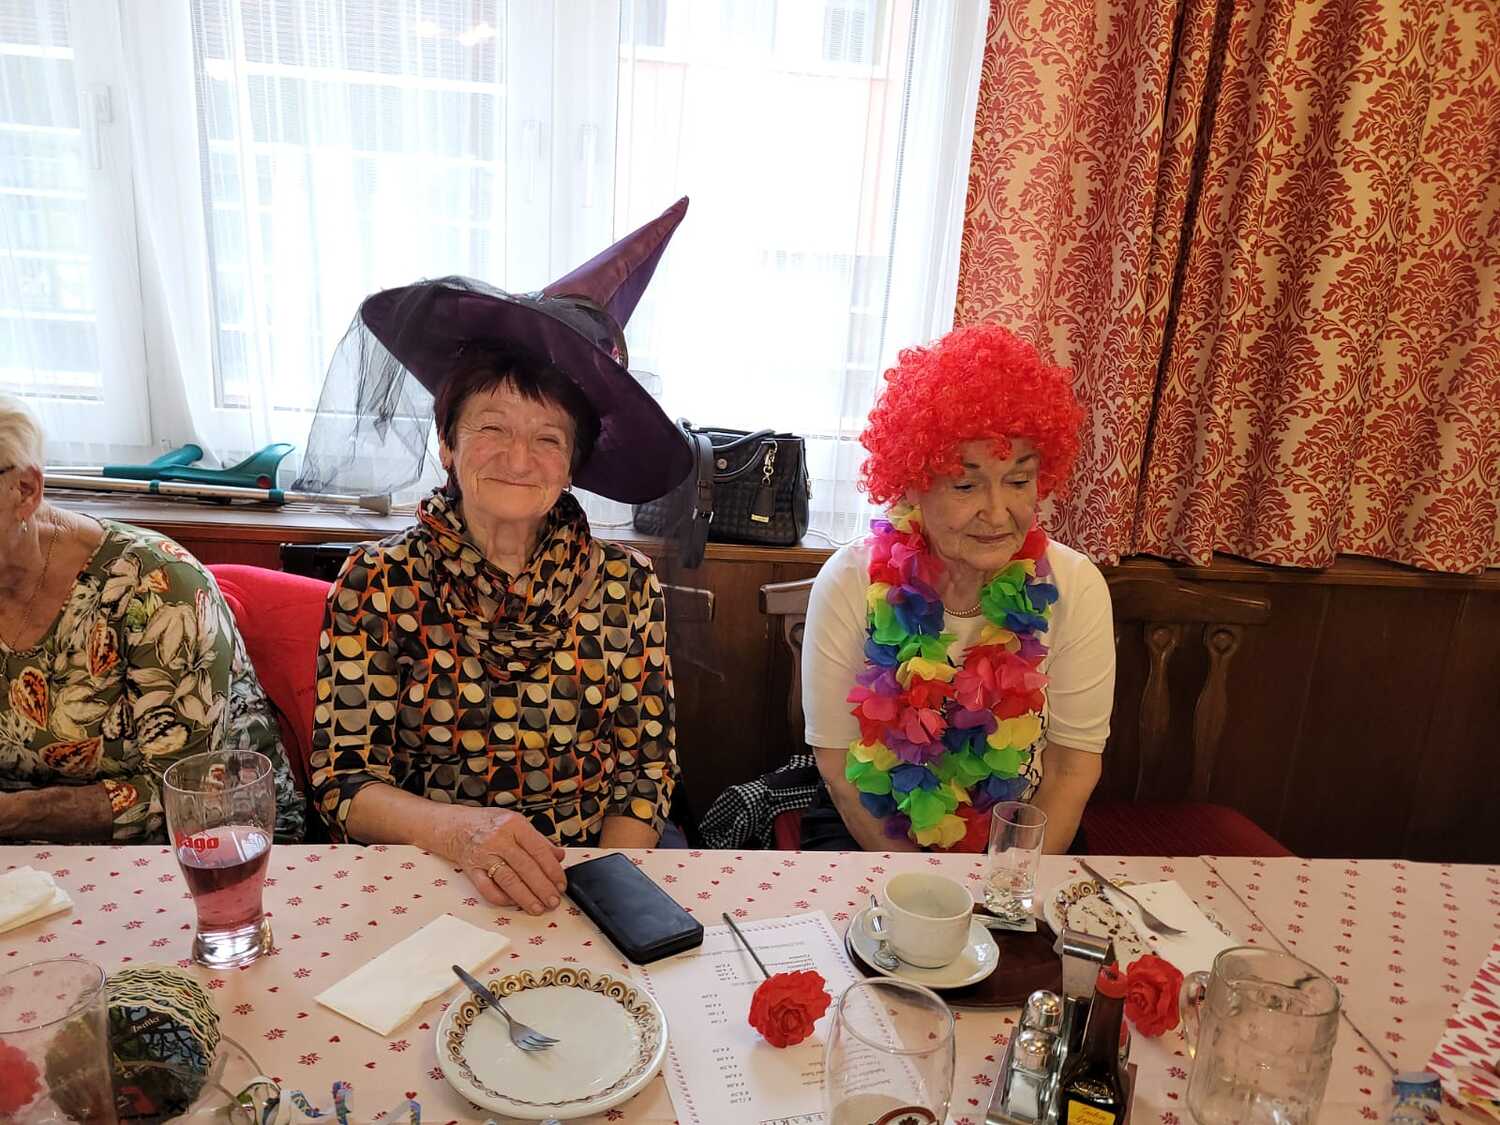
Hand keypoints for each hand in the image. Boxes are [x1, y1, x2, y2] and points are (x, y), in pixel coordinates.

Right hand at [438, 807, 567, 914]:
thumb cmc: (489, 824)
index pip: (538, 850)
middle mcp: (499, 839)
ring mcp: (484, 855)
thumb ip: (539, 841)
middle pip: (525, 867)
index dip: (552, 870)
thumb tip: (559, 856)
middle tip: (553, 901)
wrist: (455, 826)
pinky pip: (487, 889)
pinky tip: (514, 904)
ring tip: (538, 908)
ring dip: (525, 897)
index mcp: (514, 825)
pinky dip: (502, 899)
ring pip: (508, 880)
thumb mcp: (516, 823)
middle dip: (542, 888)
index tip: (561, 884)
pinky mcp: (471, 870)